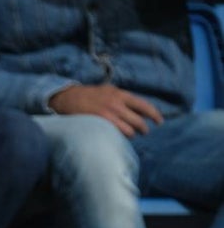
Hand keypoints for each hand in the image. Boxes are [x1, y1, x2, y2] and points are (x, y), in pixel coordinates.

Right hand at [48, 84, 162, 136]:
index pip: (144, 105)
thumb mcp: (107, 90)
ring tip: (129, 135)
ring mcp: (109, 114)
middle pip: (138, 120)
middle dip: (143, 128)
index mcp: (120, 94)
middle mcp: (117, 103)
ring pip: (129, 130)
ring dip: (131, 134)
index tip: (159, 121)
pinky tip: (118, 137)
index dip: (154, 114)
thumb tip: (135, 108)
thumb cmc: (87, 95)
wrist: (67, 98)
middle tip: (144, 132)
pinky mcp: (101, 122)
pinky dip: (120, 136)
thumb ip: (121, 98)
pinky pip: (117, 133)